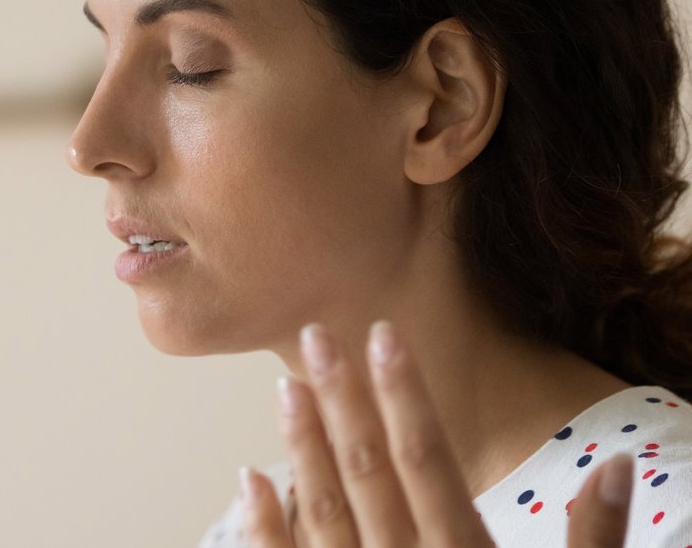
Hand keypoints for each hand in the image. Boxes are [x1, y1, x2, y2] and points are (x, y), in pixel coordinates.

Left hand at [238, 321, 634, 546]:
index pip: (427, 460)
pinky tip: (247, 479)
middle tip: (316, 338)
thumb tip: (616, 463)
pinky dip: (264, 527)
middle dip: (343, 402)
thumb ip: (593, 540)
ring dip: (302, 448)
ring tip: (286, 387)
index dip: (404, 394)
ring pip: (322, 513)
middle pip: (369, 474)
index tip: (382, 335)